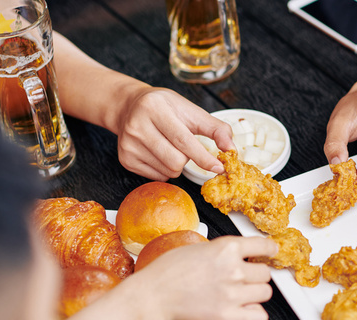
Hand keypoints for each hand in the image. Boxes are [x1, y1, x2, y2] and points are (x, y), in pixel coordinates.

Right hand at [116, 87, 234, 179]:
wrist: (130, 106)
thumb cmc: (165, 108)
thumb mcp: (191, 111)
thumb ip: (215, 128)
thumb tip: (231, 149)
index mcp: (155, 108)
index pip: (184, 141)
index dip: (203, 157)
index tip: (219, 167)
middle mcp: (137, 126)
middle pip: (176, 161)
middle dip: (188, 158)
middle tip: (183, 144)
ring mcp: (128, 144)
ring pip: (168, 171)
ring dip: (177, 164)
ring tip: (169, 146)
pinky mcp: (125, 158)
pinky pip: (157, 177)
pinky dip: (164, 169)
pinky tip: (158, 152)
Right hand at [129, 236, 276, 319]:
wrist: (152, 295)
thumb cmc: (167, 272)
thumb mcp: (197, 248)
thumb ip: (222, 251)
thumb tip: (238, 255)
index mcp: (226, 248)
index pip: (263, 245)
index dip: (270, 250)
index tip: (272, 252)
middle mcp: (233, 269)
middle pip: (265, 273)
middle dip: (255, 276)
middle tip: (241, 280)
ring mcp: (232, 294)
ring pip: (265, 293)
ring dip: (255, 294)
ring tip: (238, 294)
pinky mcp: (228, 316)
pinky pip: (260, 316)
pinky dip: (254, 314)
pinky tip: (243, 310)